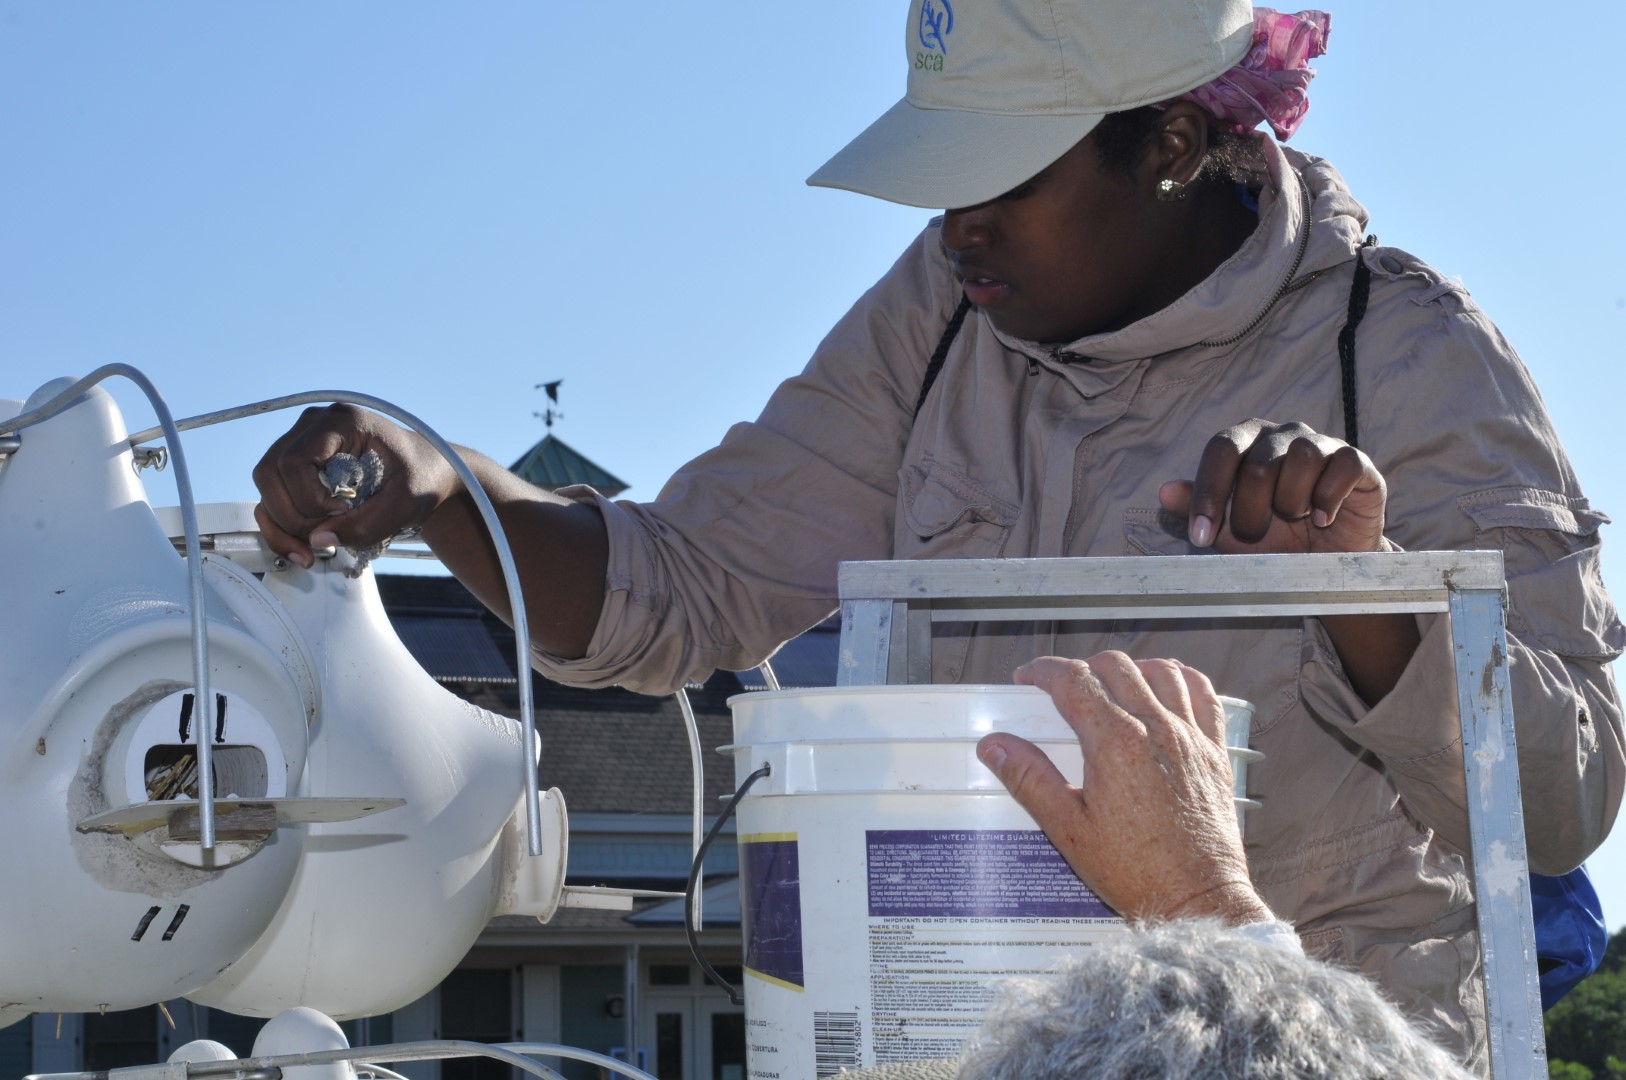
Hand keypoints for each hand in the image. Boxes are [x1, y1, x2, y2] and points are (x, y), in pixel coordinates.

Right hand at [252, 404, 457, 567]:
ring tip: (314, 549)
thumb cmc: (421, 479)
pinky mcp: (296, 464)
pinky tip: (301, 549)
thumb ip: (368, 524)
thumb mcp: (405, 504)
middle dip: (293, 515)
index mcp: (344, 422)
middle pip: (270, 471)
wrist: (426, 471)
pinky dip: (280, 526)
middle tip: (325, 537)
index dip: (309, 497)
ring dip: (283, 524)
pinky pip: (271, 496)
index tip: (342, 513)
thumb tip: (318, 540)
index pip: (295, 460)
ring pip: (266, 485)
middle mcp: (315, 425)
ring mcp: (301, 441)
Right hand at [978, 653, 1272, 924]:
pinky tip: (1165, 687)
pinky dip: (1181, 678)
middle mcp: (1157, 729)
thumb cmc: (1137, 871)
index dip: (1044, 671)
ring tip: (1110, 684)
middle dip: (1082, 667)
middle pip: (1115, 666)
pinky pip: (1204, 694)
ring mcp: (1191, 738)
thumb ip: (1030, 779)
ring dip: (1130, 668)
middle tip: (1063, 687)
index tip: (1029, 677)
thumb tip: (996, 746)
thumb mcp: (1068, 829)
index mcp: (1116, 743)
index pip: (1073, 680)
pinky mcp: (1215, 753)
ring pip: (1161, 670)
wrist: (1197, 898)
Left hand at [1159, 419, 1385, 553]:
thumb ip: (1196, 509)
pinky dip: (1327, 500)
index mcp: (1247, 442)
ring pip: (1302, 459)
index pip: (1221, 450)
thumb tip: (1165, 491)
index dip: (1208, 494)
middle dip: (1251, 512)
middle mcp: (1282, 435)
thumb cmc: (1274, 539)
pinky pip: (1342, 467)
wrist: (1327, 561)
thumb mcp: (1228, 531)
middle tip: (1256, 535)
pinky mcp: (1355, 461)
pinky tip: (1321, 519)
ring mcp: (1321, 444)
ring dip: (1291, 503)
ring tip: (1294, 519)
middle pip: (1259, 464)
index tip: (1200, 536)